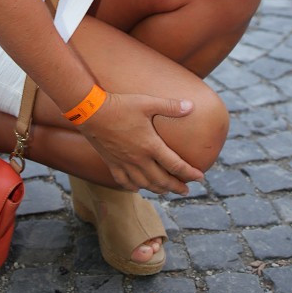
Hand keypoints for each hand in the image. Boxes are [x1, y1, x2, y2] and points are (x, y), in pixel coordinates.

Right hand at [81, 92, 204, 193]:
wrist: (91, 112)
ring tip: (166, 190)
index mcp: (151, 146)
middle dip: (177, 187)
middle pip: (162, 181)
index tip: (200, 177)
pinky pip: (125, 182)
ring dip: (159, 189)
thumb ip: (170, 106)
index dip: (190, 173)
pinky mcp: (112, 164)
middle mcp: (139, 160)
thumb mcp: (147, 103)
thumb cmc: (120, 106)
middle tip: (186, 190)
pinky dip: (134, 187)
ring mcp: (125, 164)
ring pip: (145, 185)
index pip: (176, 165)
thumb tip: (191, 105)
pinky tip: (139, 187)